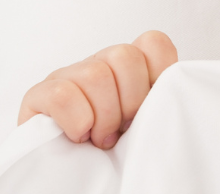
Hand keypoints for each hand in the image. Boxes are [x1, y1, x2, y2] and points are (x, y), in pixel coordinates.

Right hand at [17, 30, 177, 148]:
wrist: (72, 176)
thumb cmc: (115, 150)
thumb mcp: (145, 122)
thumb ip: (161, 100)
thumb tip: (181, 90)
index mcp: (127, 68)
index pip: (153, 43)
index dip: (159, 74)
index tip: (150, 108)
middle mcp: (97, 64)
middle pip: (124, 55)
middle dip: (130, 100)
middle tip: (123, 128)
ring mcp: (66, 76)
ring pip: (95, 73)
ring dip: (104, 116)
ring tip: (101, 137)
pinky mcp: (39, 95)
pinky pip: (62, 95)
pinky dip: (78, 121)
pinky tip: (79, 136)